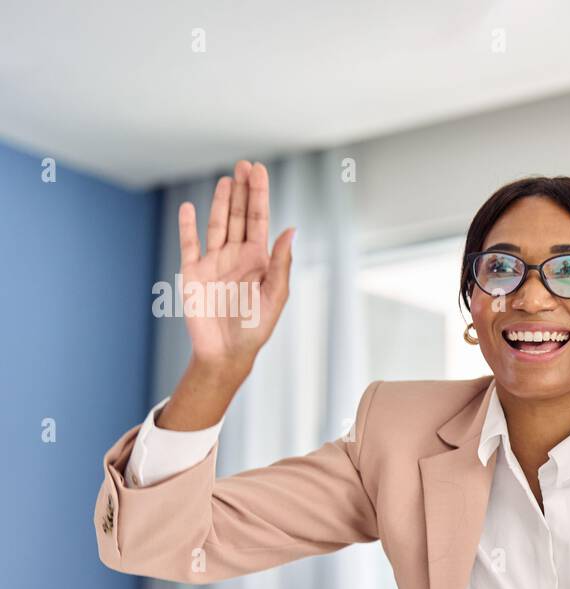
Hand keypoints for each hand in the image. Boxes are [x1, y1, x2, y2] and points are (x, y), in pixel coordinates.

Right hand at [178, 160, 293, 376]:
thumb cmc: (255, 328)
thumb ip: (281, 263)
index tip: (258, 170)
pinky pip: (189, 244)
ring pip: (217, 224)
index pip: (259, 220)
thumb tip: (290, 229)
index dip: (259, 194)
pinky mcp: (192, 272)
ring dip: (220, 201)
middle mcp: (237, 256)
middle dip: (242, 190)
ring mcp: (214, 262)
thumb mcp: (275, 296)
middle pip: (238, 215)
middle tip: (243, 165)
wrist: (226, 352)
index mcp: (259, 260)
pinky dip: (188, 226)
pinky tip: (190, 207)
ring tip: (227, 180)